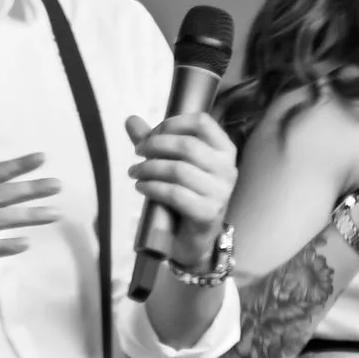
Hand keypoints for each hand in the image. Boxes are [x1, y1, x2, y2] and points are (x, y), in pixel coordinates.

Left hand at [125, 109, 238, 270]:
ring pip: (178, 169)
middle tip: (137, 152)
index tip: (152, 134)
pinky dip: (152, 187)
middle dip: (155, 145)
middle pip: (187, 145)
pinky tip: (141, 186)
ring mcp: (221, 192)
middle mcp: (228, 169)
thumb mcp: (171, 162)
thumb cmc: (185, 193)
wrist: (193, 237)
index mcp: (225, 149)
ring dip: (149, 168)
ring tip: (134, 172)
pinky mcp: (208, 213)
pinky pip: (175, 193)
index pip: (202, 122)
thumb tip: (130, 119)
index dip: (172, 123)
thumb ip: (153, 141)